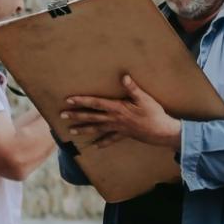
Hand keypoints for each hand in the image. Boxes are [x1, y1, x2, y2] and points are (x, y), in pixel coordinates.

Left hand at [62, 75, 181, 149]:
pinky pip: (110, 140)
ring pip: (97, 129)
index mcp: (117, 108)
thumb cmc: (153, 113)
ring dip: (83, 130)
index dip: (82, 101)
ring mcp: (118, 128)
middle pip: (91, 117)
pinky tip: (94, 147)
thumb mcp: (144, 98)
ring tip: (71, 131)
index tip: (69, 100)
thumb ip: (133, 88)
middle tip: (62, 115)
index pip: (96, 103)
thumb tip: (124, 76)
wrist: (161, 131)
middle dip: (76, 115)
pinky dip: (102, 143)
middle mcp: (114, 119)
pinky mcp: (123, 135)